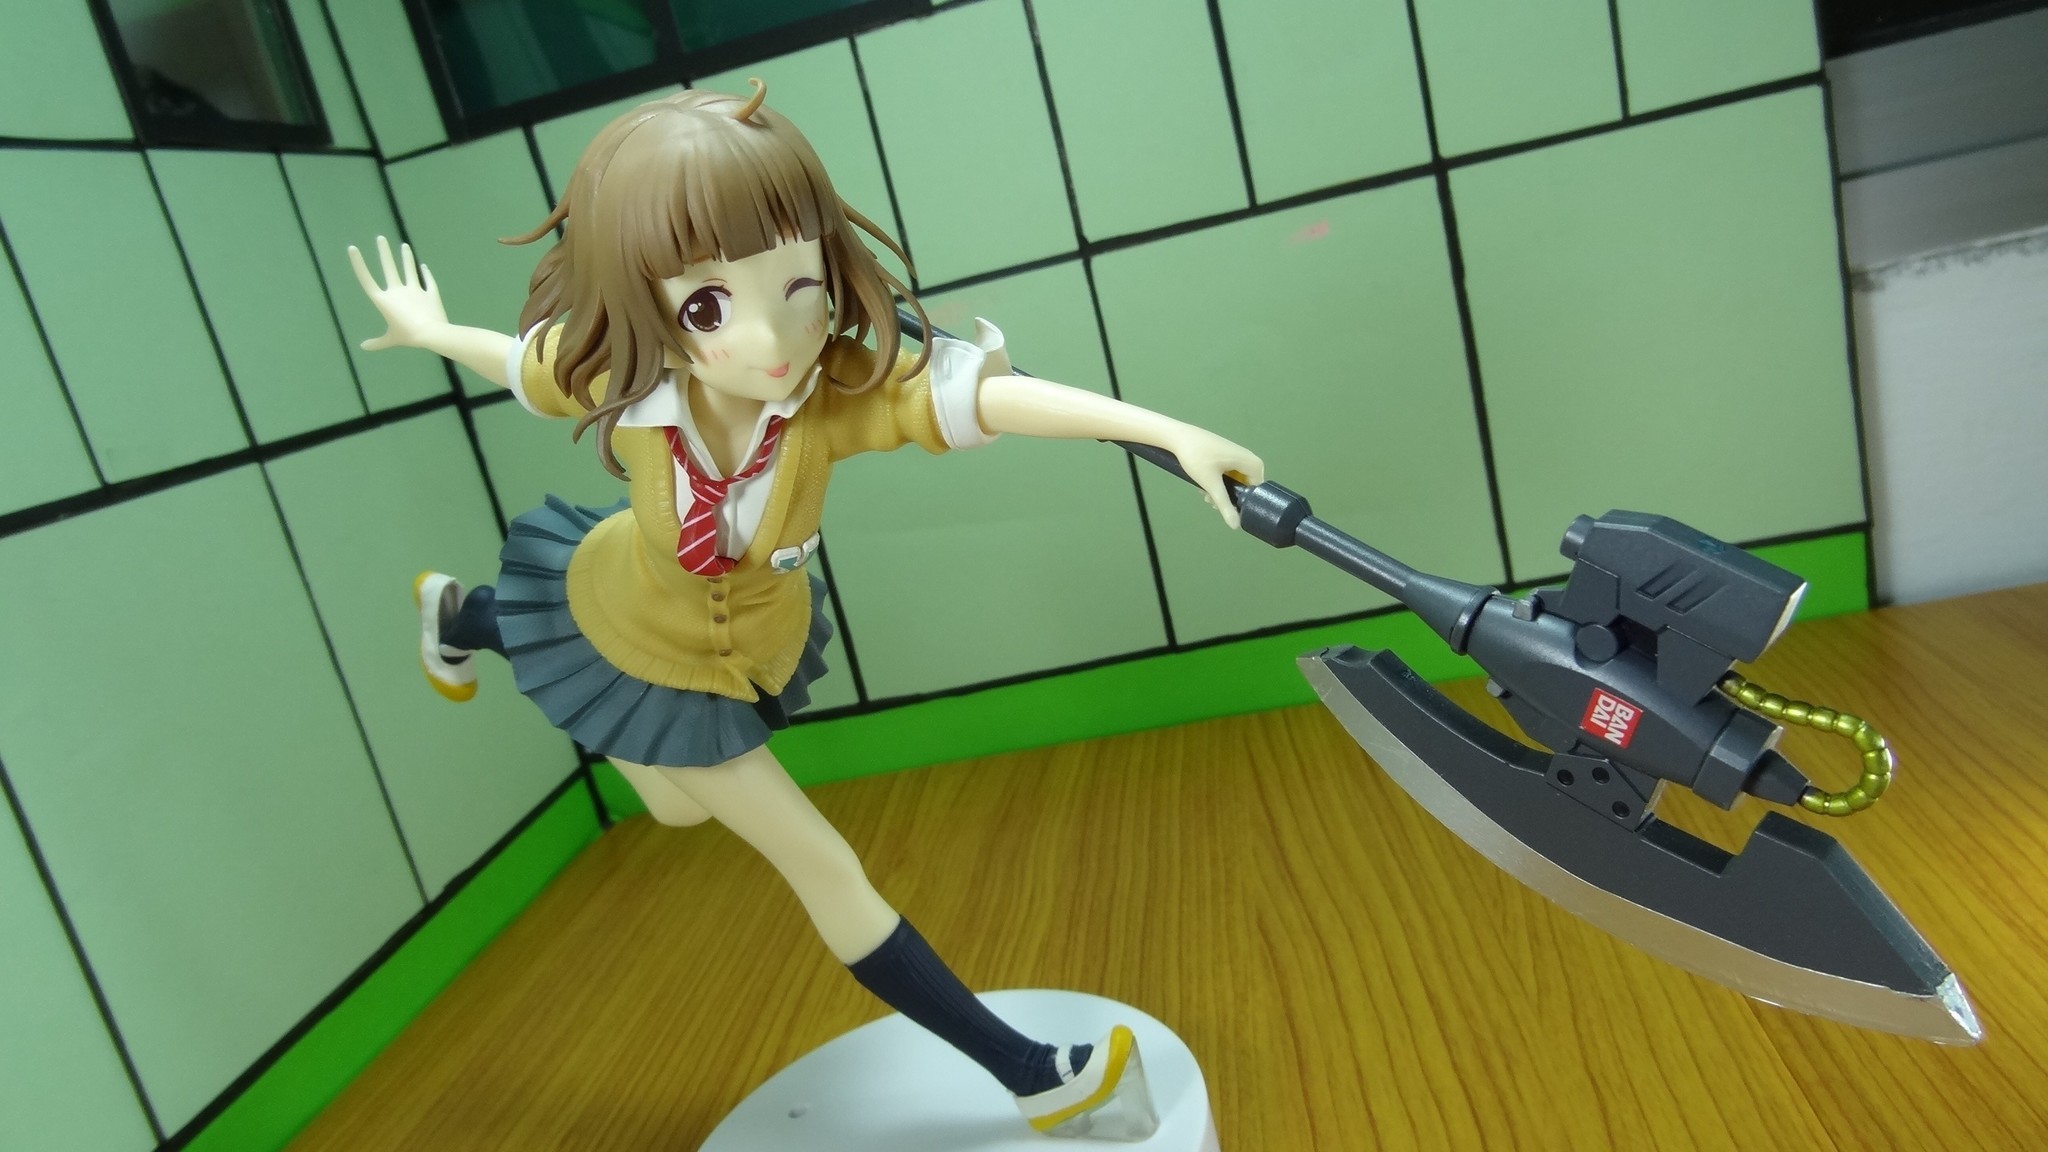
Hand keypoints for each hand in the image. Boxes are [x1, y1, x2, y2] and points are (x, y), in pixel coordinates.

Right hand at [348, 236, 446, 351]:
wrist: (431, 334)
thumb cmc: (408, 337)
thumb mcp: (390, 339)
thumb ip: (377, 342)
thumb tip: (363, 347)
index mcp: (384, 300)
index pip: (366, 279)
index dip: (359, 264)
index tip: (353, 249)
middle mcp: (397, 291)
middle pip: (389, 267)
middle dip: (384, 252)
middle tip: (381, 238)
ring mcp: (415, 290)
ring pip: (409, 269)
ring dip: (406, 257)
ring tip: (405, 245)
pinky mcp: (430, 292)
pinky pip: (428, 281)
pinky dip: (426, 274)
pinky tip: (424, 266)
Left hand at [1168, 428, 1264, 529]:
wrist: (1179, 436)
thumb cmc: (1197, 457)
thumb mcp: (1211, 484)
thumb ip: (1225, 505)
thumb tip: (1236, 525)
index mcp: (1253, 463)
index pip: (1256, 491)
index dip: (1243, 502)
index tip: (1226, 506)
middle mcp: (1249, 459)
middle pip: (1245, 487)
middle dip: (1228, 497)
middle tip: (1212, 501)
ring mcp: (1237, 457)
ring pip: (1234, 482)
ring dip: (1220, 491)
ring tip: (1205, 494)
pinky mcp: (1226, 456)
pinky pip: (1228, 475)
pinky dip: (1217, 482)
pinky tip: (1204, 485)